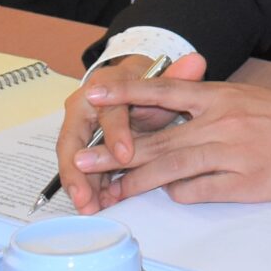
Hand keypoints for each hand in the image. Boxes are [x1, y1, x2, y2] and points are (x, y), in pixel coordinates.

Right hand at [54, 53, 206, 212]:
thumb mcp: (162, 80)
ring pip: (72, 159)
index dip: (116, 134)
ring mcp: (77, 130)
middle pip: (74, 140)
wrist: (133, 87)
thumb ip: (179, 75)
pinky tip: (94, 207)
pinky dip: (87, 188)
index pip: (109, 112)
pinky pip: (80, 170)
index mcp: (103, 86)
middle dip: (79, 170)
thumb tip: (197, 62)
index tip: (127, 155)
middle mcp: (82, 107)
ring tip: (88, 208)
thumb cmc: (147, 86)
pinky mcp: (80, 149)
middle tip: (87, 195)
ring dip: (79, 185)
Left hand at [69, 68, 270, 205]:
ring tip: (106, 191)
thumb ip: (207, 109)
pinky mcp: (247, 184)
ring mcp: (233, 154)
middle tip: (79, 160)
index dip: (125, 95)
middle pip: (157, 139)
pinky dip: (182, 194)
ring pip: (172, 169)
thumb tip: (168, 126)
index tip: (93, 96)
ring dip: (134, 182)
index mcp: (221, 96)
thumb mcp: (246, 100)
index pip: (163, 92)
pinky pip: (202, 192)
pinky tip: (171, 196)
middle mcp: (222, 122)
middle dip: (114, 152)